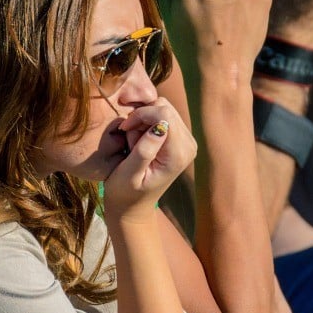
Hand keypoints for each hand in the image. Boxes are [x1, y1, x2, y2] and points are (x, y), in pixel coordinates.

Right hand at [103, 99, 196, 216]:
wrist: (132, 205)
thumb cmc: (125, 192)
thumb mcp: (129, 175)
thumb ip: (144, 151)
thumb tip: (160, 126)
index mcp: (178, 154)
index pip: (164, 114)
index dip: (140, 115)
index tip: (124, 128)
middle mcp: (188, 144)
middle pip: (165, 107)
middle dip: (142, 116)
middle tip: (128, 137)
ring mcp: (186, 140)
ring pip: (163, 107)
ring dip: (143, 118)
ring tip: (133, 140)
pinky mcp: (179, 137)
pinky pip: (162, 114)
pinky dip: (147, 120)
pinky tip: (139, 138)